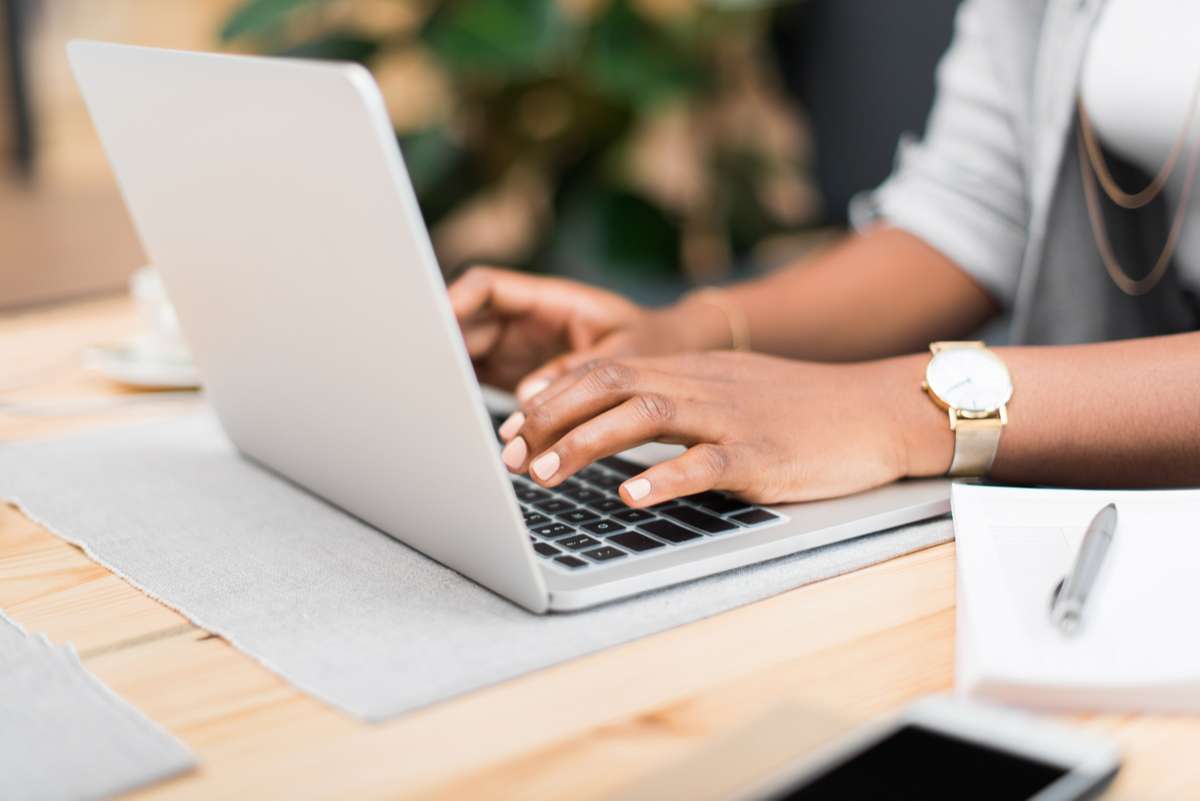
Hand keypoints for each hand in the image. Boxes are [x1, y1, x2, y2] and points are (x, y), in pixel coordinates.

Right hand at [449, 266, 731, 398]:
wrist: (676, 356)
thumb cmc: (656, 344)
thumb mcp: (625, 356)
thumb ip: (577, 372)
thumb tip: (528, 397)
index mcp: (552, 300)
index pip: (488, 288)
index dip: (455, 301)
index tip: (434, 325)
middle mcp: (527, 321)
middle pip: (469, 324)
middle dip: (447, 349)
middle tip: (427, 380)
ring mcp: (520, 349)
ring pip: (470, 356)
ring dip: (454, 379)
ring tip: (435, 407)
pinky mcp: (520, 377)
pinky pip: (484, 382)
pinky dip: (467, 398)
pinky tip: (454, 420)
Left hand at [495, 352, 950, 505]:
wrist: (875, 409)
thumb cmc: (798, 408)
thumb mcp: (727, 389)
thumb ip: (673, 398)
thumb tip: (611, 420)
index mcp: (687, 371)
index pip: (601, 371)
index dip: (548, 398)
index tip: (509, 429)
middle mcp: (700, 385)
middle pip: (608, 385)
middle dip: (549, 419)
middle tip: (509, 455)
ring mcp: (730, 418)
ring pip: (645, 416)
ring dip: (587, 444)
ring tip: (545, 474)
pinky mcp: (762, 454)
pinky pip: (706, 462)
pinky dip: (664, 477)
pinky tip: (630, 496)